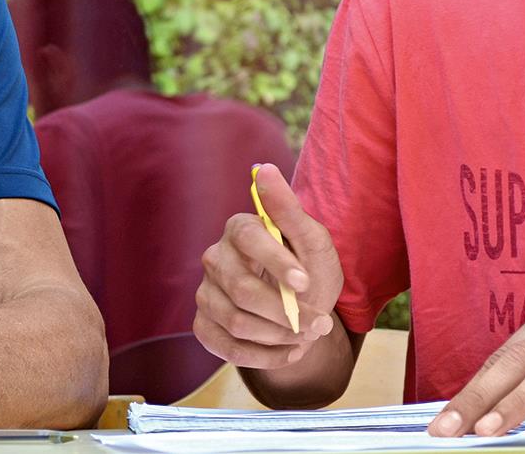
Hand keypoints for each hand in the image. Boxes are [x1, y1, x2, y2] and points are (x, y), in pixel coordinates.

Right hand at [193, 163, 343, 368]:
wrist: (303, 312)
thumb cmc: (309, 269)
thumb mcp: (312, 240)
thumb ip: (288, 209)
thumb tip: (264, 168)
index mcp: (239, 228)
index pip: (249, 240)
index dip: (276, 263)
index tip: (305, 282)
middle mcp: (215, 258)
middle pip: (241, 289)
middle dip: (286, 313)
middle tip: (320, 324)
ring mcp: (205, 293)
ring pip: (236, 322)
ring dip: (280, 336)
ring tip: (307, 336)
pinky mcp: (204, 326)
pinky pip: (228, 348)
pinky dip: (266, 357)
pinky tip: (288, 351)